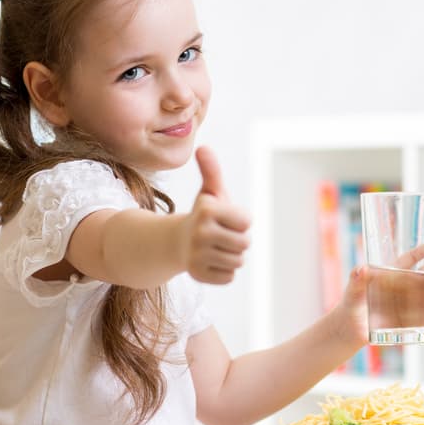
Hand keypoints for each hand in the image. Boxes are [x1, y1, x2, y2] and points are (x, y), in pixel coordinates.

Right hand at [182, 146, 250, 283]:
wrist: (176, 242)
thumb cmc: (203, 215)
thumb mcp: (210, 192)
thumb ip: (211, 170)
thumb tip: (203, 147)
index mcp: (207, 210)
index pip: (247, 222)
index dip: (240, 220)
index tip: (225, 218)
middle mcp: (200, 232)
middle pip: (245, 243)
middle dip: (238, 239)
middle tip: (221, 235)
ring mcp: (197, 255)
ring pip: (238, 261)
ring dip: (231, 255)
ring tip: (216, 247)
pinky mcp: (198, 275)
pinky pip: (229, 276)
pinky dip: (224, 270)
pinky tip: (210, 261)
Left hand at [336, 245, 423, 344]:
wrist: (349, 328)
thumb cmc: (352, 303)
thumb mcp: (353, 288)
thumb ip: (356, 278)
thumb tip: (362, 269)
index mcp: (391, 275)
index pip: (408, 260)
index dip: (421, 252)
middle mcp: (402, 288)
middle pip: (423, 277)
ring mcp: (406, 305)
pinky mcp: (407, 322)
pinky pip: (423, 319)